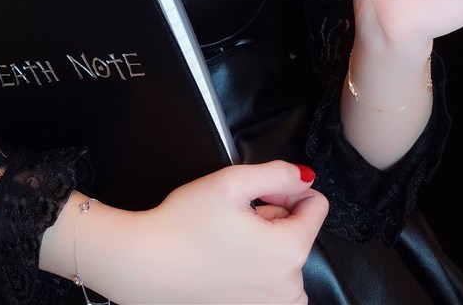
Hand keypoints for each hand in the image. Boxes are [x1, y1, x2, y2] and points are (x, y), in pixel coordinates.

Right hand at [75, 161, 327, 303]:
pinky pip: (272, 287)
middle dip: (275, 219)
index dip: (285, 190)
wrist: (145, 267)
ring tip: (231, 241)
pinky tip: (228, 264)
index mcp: (290, 250)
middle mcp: (290, 288)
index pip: (316, 206)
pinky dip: (257, 272)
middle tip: (237, 217)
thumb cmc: (184, 224)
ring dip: (267, 246)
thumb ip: (277, 173)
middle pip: (300, 233)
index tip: (257, 195)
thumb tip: (306, 178)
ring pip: (286, 260)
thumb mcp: (232, 182)